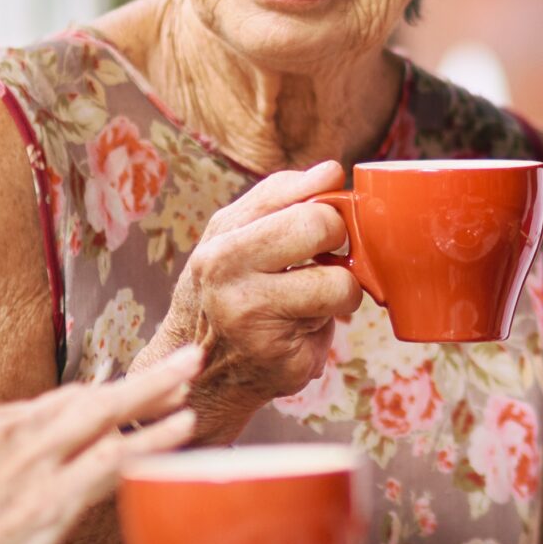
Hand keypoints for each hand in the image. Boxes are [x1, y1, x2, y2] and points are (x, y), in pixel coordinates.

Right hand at [0, 347, 198, 543]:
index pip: (36, 410)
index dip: (82, 404)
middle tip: (176, 365)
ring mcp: (27, 464)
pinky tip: (185, 427)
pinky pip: (116, 458)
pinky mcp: (51, 499)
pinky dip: (154, 439)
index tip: (111, 402)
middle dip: (131, 383)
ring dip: (154, 392)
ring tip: (192, 373)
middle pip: (77, 399)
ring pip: (104, 414)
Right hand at [135, 161, 365, 438]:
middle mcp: (232, 286)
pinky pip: (335, 328)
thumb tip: (331, 170)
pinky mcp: (285, 362)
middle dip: (337, 245)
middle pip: (325, 231)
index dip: (328, 214)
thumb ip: (280, 197)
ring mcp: (258, 328)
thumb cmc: (222, 293)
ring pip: (342, 285)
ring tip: (308, 301)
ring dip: (339, 293)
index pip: (306, 207)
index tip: (322, 229)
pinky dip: (324, 329)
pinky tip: (297, 332)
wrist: (199, 373)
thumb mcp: (232, 236)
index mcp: (221, 249)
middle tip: (320, 261)